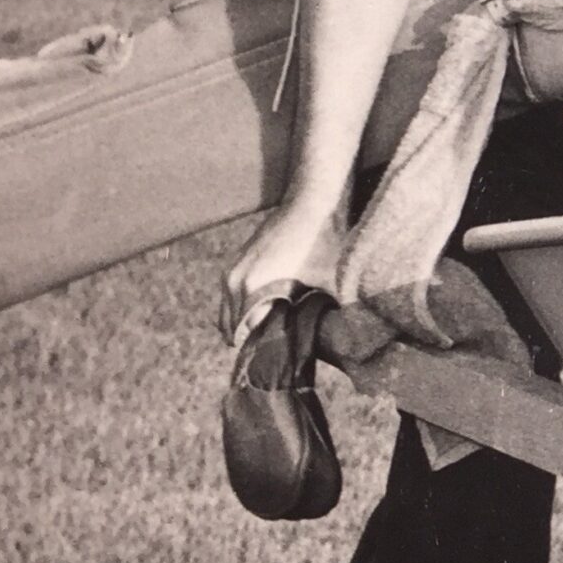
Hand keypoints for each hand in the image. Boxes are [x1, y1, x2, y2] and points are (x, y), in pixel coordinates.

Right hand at [221, 201, 345, 341]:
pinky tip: (270, 312)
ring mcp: (231, 271)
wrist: (312, 201)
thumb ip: (323, 316)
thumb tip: (333, 345)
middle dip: (253, 341)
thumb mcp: (328, 285)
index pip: (247, 338)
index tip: (282, 360)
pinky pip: (231, 297)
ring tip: (276, 333)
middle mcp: (234, 282)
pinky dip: (244, 309)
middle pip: (232, 329)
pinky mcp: (236, 262)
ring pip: (229, 313)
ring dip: (247, 325)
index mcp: (252, 290)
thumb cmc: (324, 242)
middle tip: (279, 351)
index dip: (265, 351)